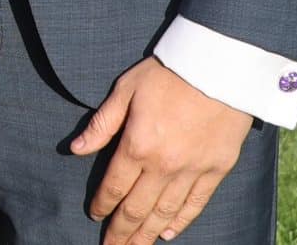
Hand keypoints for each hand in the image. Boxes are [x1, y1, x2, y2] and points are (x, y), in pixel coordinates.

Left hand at [72, 57, 253, 244]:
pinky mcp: (217, 170)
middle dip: (121, 232)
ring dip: (147, 235)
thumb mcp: (125, 90)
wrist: (220, 67)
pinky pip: (196, 205)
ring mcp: (192, 171)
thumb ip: (101, 125)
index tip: (95, 216)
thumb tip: (76, 149)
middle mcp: (163, 166)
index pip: (113, 187)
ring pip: (165, 214)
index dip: (102, 205)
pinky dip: (180, 222)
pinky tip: (168, 234)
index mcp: (137, 145)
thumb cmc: (168, 73)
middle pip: (137, 209)